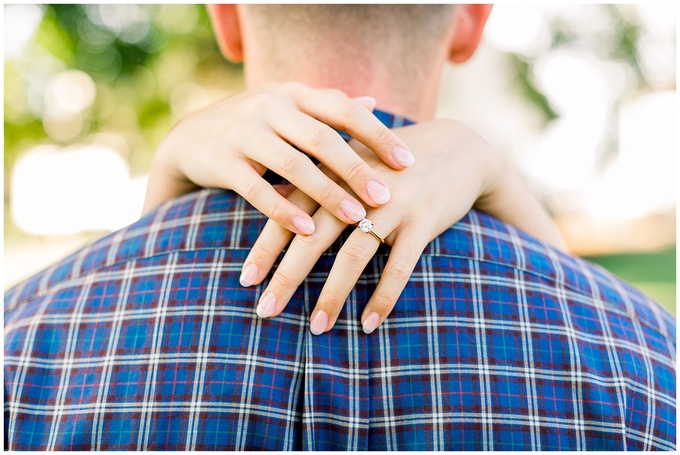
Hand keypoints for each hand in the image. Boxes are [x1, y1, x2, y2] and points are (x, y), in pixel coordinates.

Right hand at [143, 81, 414, 234]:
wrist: (190, 137)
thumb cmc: (255, 126)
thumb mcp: (288, 108)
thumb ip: (328, 108)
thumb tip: (374, 101)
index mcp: (294, 94)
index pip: (343, 109)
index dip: (378, 134)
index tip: (407, 162)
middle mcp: (270, 107)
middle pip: (321, 138)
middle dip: (356, 169)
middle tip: (385, 196)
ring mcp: (244, 132)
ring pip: (293, 164)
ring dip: (326, 193)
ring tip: (356, 217)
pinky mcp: (223, 162)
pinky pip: (257, 189)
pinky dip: (283, 211)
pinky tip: (307, 232)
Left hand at [241, 120, 505, 333]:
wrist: (460, 148)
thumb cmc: (393, 164)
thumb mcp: (354, 164)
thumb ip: (318, 182)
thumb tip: (274, 205)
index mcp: (335, 172)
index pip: (290, 212)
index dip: (267, 247)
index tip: (245, 280)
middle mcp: (357, 187)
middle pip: (313, 237)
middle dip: (287, 276)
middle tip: (265, 310)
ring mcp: (392, 203)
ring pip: (353, 256)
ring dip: (332, 295)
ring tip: (316, 328)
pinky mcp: (424, 220)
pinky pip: (400, 266)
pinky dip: (383, 297)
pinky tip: (368, 325)